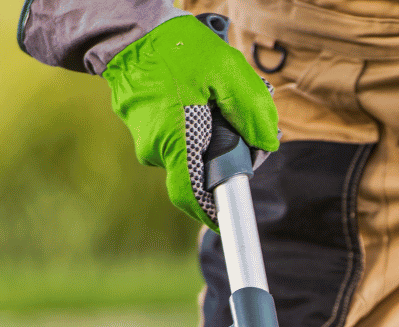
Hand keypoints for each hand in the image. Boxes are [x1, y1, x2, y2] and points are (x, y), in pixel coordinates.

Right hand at [102, 15, 278, 228]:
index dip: (213, 214)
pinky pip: (177, 136)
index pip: (192, 197)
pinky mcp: (144, 128)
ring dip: (211, 134)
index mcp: (176, 141)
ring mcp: (147, 139)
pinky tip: (201, 96)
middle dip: (226, 155)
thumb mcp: (227, 71)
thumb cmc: (178, 49)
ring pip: (190, 150)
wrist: (131, 33)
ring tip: (219, 99)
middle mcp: (156, 149)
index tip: (229, 220)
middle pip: (199, 171)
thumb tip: (267, 143)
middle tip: (243, 128)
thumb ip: (252, 111)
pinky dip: (195, 124)